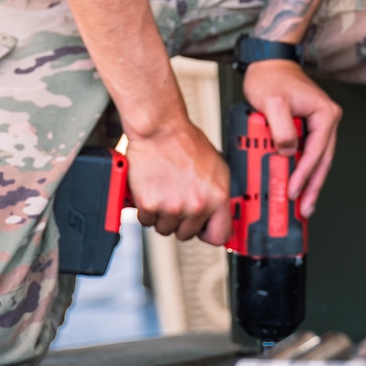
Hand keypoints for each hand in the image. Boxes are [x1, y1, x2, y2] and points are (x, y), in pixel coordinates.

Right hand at [127, 119, 230, 244]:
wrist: (160, 129)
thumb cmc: (185, 143)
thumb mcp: (216, 167)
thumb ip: (218, 195)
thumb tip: (219, 215)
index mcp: (217, 197)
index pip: (219, 235)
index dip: (208, 232)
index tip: (203, 230)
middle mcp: (197, 205)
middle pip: (187, 234)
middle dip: (180, 220)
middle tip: (176, 197)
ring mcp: (173, 207)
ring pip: (165, 229)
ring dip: (162, 215)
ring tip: (164, 190)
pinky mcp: (150, 205)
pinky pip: (146, 220)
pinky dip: (145, 209)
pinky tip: (151, 190)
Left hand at [242, 61, 341, 217]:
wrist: (267, 63)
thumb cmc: (271, 77)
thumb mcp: (273, 102)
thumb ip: (282, 128)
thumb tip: (288, 151)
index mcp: (324, 113)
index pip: (317, 151)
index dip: (305, 175)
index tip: (293, 191)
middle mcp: (326, 119)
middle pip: (323, 161)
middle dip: (313, 187)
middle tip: (305, 209)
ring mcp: (318, 124)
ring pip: (317, 159)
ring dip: (310, 182)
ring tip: (303, 204)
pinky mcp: (308, 127)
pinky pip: (308, 153)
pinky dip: (303, 169)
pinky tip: (296, 183)